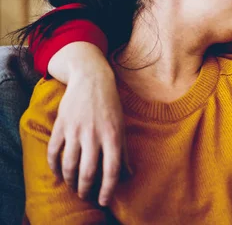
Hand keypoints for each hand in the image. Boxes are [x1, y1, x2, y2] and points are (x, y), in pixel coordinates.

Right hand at [46, 43, 124, 206]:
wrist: (92, 79)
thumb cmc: (110, 105)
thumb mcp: (121, 127)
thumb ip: (124, 152)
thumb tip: (128, 175)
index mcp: (113, 136)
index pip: (111, 170)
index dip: (108, 189)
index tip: (104, 201)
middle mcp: (94, 135)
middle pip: (88, 172)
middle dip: (86, 189)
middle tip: (86, 195)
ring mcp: (76, 130)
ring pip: (69, 165)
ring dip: (70, 181)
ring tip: (74, 186)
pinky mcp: (61, 126)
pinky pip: (54, 152)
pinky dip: (54, 166)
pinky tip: (59, 172)